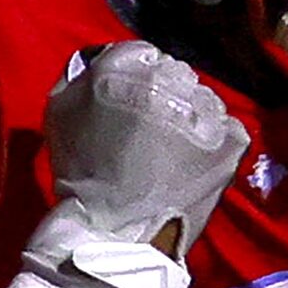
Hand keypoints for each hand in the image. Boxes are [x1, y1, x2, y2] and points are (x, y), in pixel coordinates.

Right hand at [26, 41, 247, 287]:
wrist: (110, 234)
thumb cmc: (79, 175)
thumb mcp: (59, 111)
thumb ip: (79, 74)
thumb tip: (100, 60)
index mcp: (123, 68)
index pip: (141, 52)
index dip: (134, 78)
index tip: (128, 105)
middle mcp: (169, 81)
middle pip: (175, 72)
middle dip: (163, 94)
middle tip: (148, 131)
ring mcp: (204, 112)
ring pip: (203, 97)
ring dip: (190, 116)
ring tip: (171, 151)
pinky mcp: (229, 142)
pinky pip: (228, 126)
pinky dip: (214, 139)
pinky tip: (193, 160)